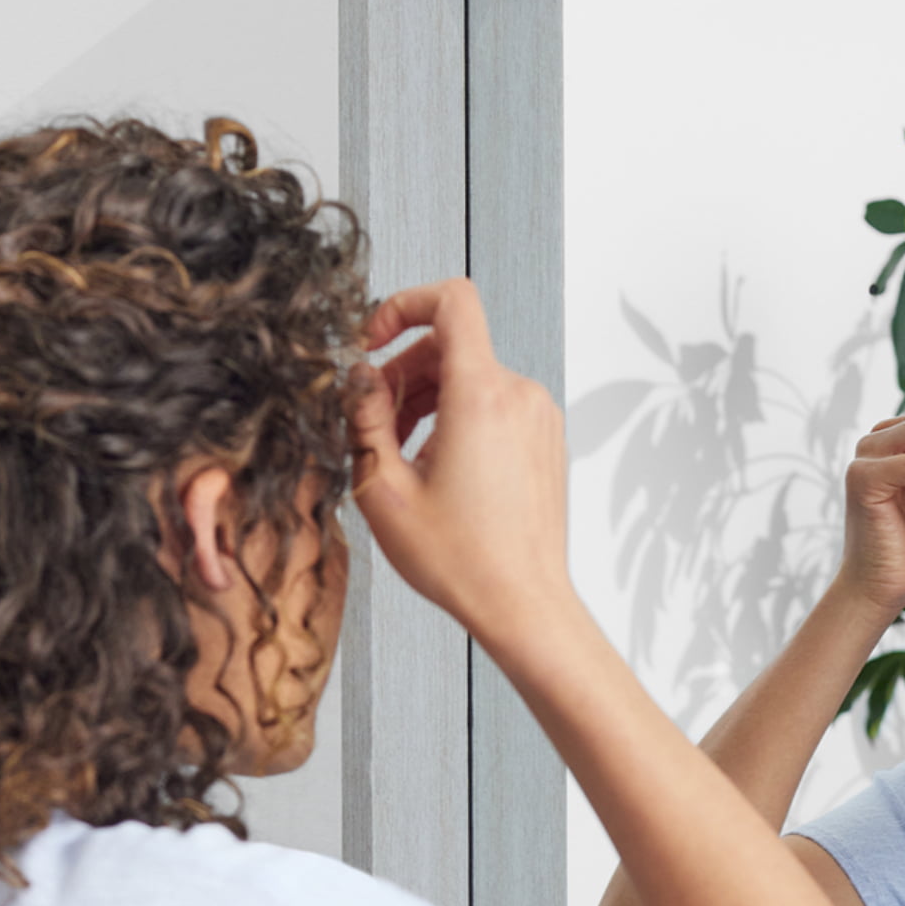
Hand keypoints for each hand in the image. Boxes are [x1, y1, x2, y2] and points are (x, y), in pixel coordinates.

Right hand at [347, 277, 575, 645]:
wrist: (522, 604)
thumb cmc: (462, 561)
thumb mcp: (384, 489)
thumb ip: (364, 419)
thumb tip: (358, 379)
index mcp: (481, 396)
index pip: (452, 301)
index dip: (405, 304)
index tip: (374, 340)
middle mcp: (519, 396)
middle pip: (453, 345)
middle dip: (404, 372)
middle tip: (375, 422)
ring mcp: (539, 418)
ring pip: (472, 378)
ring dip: (429, 400)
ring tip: (403, 454)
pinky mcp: (545, 441)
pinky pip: (496, 405)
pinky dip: (460, 419)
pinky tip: (438, 469)